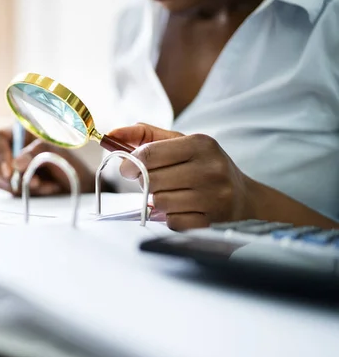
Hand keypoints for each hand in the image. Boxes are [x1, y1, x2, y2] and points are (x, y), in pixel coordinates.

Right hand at [0, 128, 94, 195]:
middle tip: (32, 183)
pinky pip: (11, 193)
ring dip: (23, 186)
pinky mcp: (13, 186)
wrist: (80, 184)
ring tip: (47, 185)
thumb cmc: (69, 162)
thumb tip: (16, 164)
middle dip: (8, 177)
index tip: (11, 169)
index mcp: (17, 133)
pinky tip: (47, 189)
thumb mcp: (56, 151)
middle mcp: (10, 151)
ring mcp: (10, 170)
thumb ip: (36, 151)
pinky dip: (28, 194)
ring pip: (0, 181)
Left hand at [108, 123, 255, 230]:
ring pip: (159, 202)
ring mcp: (213, 196)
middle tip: (153, 181)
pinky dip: (170, 217)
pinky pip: (172, 222)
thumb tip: (112, 134)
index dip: (130, 163)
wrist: (244, 197)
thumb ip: (145, 135)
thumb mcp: (181, 143)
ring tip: (171, 194)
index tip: (126, 168)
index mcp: (201, 143)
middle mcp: (210, 168)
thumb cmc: (203, 165)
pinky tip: (183, 208)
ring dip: (158, 201)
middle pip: (151, 180)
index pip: (149, 154)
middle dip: (145, 183)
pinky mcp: (212, 220)